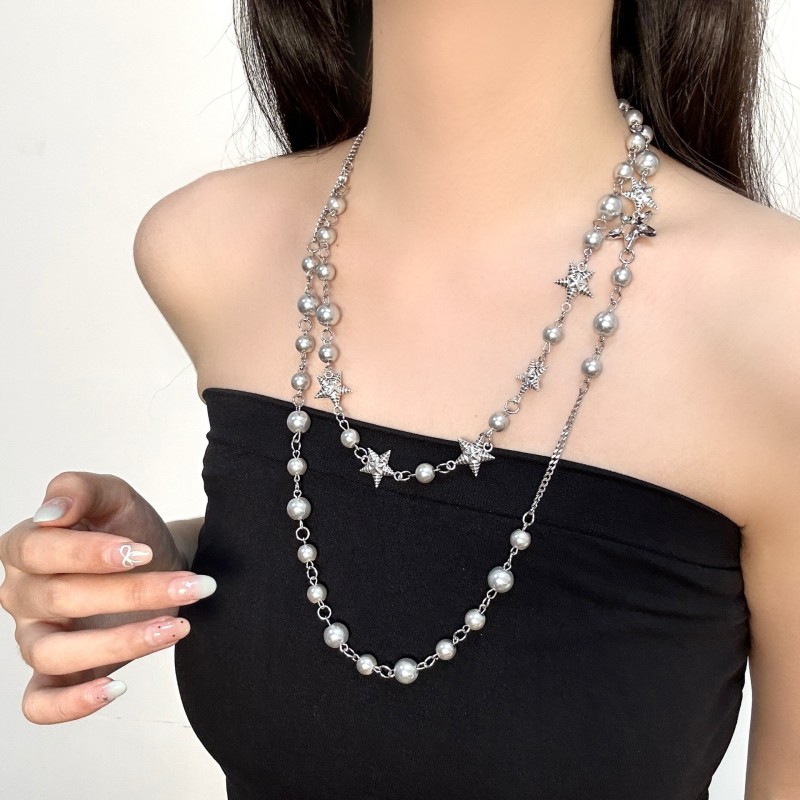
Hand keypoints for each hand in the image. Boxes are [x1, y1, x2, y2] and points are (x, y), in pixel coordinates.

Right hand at [0, 471, 215, 723]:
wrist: (161, 561)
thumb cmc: (130, 529)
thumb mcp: (115, 497)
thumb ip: (81, 490)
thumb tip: (49, 512)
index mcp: (26, 548)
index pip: (40, 551)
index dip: (90, 554)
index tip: (143, 552)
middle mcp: (23, 595)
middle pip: (61, 599)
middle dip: (133, 593)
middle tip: (190, 586)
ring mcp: (35, 638)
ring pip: (55, 653)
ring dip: (121, 643)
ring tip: (177, 627)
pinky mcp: (54, 675)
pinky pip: (39, 704)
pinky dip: (72, 705)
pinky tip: (117, 686)